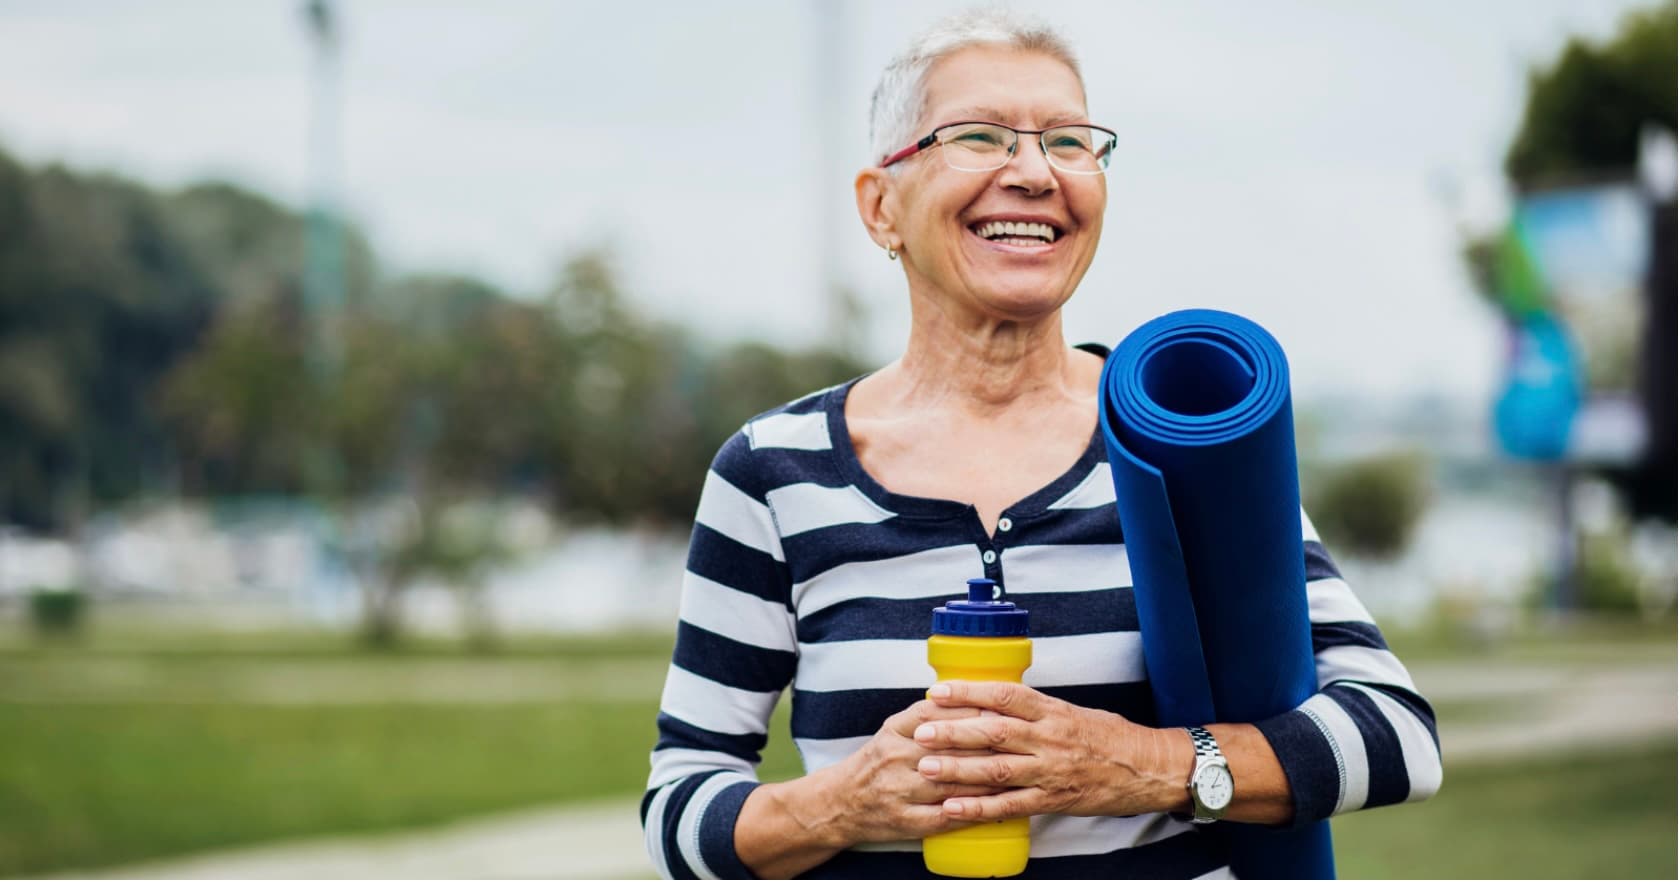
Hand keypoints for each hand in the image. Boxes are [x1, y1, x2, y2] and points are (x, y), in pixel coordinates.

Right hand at [823, 698, 1009, 845]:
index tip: (1002, 709)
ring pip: (954, 782)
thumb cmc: (877, 762)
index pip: (937, 714)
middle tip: (1021, 739)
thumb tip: (973, 698)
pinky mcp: (907, 821)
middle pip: (950, 747)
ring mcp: (901, 791)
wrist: (842, 802)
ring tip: (1018, 772)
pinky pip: (947, 815)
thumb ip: (927, 714)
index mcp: (895, 730)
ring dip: (990, 778)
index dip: (972, 711)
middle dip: (989, 743)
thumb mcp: (894, 729)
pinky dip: (974, 810)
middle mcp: (896, 757)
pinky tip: (997, 807)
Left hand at [912, 681, 1187, 822]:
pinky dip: (979, 807)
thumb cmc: (1112, 738)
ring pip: (997, 769)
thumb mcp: (1074, 711)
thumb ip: (1036, 709)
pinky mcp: (1053, 800)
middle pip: (994, 732)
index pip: (1005, 696)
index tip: (938, 692)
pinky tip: (952, 808)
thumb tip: (995, 700)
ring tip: (927, 768)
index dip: (969, 693)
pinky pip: (1010, 806)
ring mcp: (1050, 772)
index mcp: (1052, 712)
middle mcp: (1049, 739)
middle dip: (953, 731)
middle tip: (920, 730)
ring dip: (958, 769)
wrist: (1149, 769)